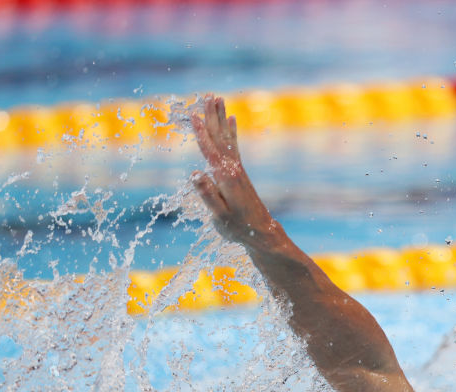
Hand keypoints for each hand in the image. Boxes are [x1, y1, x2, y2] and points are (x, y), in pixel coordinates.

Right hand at [191, 96, 274, 246]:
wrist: (262, 232)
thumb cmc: (238, 227)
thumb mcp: (219, 216)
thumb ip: (207, 195)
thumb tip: (196, 173)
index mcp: (225, 177)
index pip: (210, 150)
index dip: (201, 133)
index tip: (194, 115)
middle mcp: (232, 168)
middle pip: (219, 137)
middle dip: (213, 116)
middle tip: (209, 95)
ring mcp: (237, 169)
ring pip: (226, 137)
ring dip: (221, 117)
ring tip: (218, 99)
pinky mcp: (239, 172)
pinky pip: (233, 146)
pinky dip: (231, 131)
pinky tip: (232, 120)